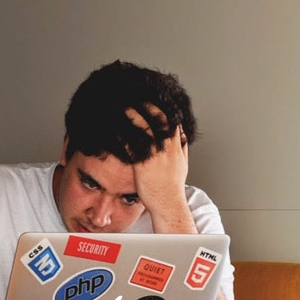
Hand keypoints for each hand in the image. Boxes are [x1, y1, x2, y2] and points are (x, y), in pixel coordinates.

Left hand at [126, 104, 195, 232]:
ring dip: (134, 116)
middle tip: (137, 96)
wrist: (168, 203)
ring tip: (124, 106)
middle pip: (159, 120)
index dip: (162, 108)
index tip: (154, 99)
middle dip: (148, 106)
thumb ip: (182, 148)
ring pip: (145, 129)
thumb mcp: (182, 164)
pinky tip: (116, 128)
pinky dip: (124, 135)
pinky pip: (133, 145)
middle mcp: (166, 149)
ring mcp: (155, 156)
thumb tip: (183, 135)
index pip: (171, 121)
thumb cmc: (173, 186)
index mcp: (176, 147)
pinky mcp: (142, 165)